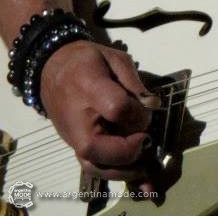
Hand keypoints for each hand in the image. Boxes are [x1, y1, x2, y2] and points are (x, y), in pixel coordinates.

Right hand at [39, 39, 161, 194]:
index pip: (116, 108)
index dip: (138, 113)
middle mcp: (76, 118)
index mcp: (89, 86)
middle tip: (146, 139)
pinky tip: (134, 168)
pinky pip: (92, 166)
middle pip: (96, 147)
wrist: (53, 68)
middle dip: (128, 149)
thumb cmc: (87, 60)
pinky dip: (113, 172)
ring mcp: (72, 135)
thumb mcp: (115, 58)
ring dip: (122, 169)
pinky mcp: (74, 145)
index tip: (149, 108)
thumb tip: (153, 105)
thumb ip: (134, 81)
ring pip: (93, 165)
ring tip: (144, 163)